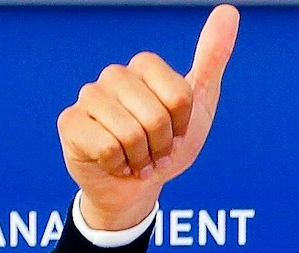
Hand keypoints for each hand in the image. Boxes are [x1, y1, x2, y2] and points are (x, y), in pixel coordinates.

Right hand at [58, 5, 240, 230]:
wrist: (133, 189)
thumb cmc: (165, 147)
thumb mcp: (199, 104)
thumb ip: (212, 57)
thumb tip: (228, 11)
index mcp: (144, 66)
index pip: (178, 98)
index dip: (181, 127)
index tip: (174, 134)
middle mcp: (114, 75)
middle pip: (154, 117)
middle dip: (160, 147)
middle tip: (153, 154)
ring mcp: (89, 97)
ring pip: (129, 134)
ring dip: (140, 159)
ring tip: (136, 161)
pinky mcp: (70, 122)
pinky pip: (106, 147)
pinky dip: (117, 166)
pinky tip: (114, 165)